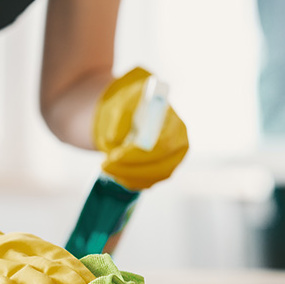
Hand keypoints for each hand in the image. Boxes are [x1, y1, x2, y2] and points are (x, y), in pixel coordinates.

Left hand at [93, 67, 188, 190]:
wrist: (138, 111)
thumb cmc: (136, 104)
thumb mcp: (127, 101)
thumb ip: (121, 116)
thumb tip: (114, 139)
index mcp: (176, 124)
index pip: (164, 144)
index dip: (140, 154)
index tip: (115, 155)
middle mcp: (180, 145)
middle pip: (161, 166)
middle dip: (130, 169)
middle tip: (104, 165)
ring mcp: (174, 161)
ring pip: (153, 177)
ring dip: (127, 176)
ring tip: (106, 166)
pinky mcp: (163, 171)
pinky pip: (148, 183)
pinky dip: (130, 181)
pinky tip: (115, 172)